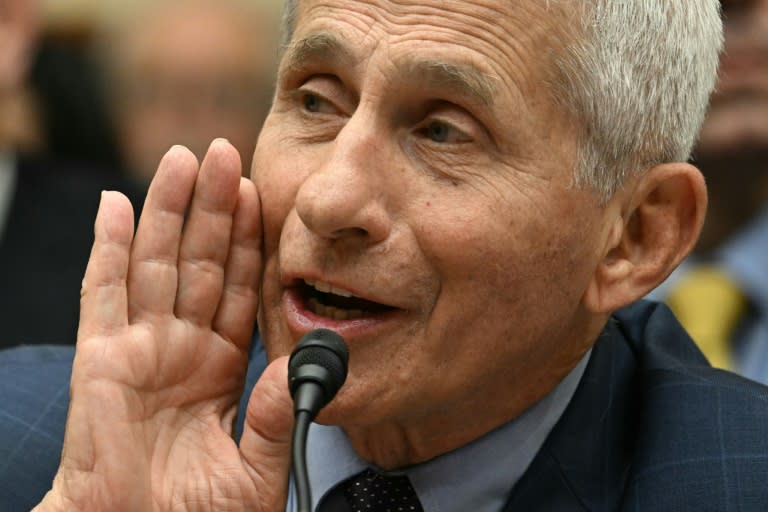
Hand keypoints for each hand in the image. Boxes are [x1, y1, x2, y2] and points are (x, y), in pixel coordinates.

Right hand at [35, 140, 293, 510]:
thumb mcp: (253, 464)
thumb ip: (274, 413)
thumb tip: (306, 365)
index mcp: (219, 366)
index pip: (239, 286)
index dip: (249, 240)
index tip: (260, 195)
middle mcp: (180, 346)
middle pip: (200, 260)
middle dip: (212, 207)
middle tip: (224, 152)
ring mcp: (139, 348)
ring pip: (155, 263)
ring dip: (167, 210)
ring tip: (180, 159)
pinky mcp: (100, 360)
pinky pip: (102, 294)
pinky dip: (106, 249)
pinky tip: (115, 207)